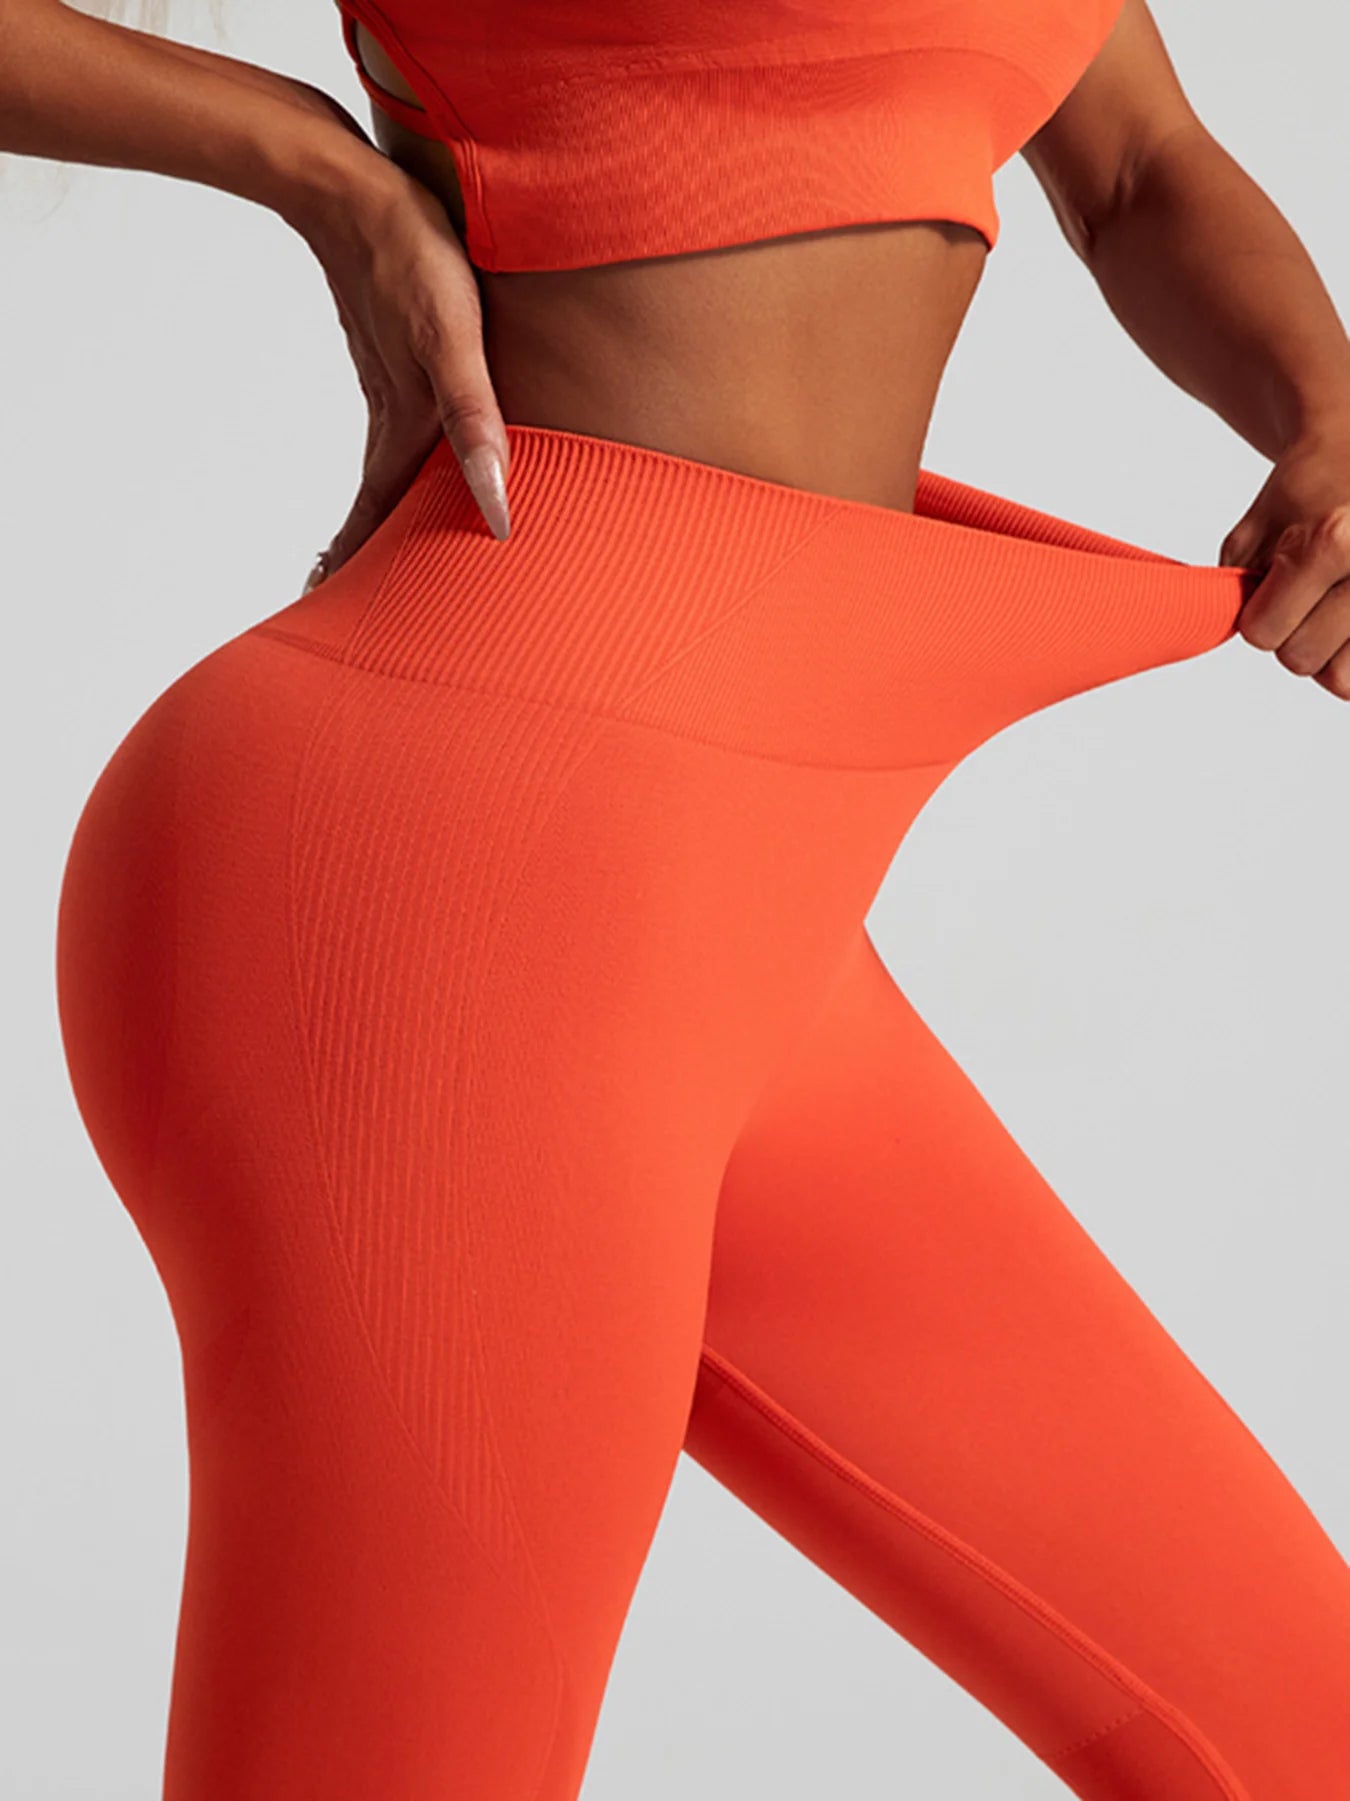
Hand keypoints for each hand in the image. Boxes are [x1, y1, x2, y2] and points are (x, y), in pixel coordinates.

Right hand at [296, 145, 511, 589]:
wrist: (346, 185)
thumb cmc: (409, 257)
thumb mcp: (453, 341)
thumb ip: (475, 423)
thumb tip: (499, 509)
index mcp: (406, 426)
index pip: (378, 519)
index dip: (363, 569)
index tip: (338, 612)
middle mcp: (394, 413)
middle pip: (380, 504)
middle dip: (370, 557)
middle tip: (354, 601)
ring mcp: (390, 382)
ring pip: (388, 467)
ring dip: (381, 512)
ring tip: (382, 550)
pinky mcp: (394, 350)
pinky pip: (398, 425)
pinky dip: (395, 464)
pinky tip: (413, 453)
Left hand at [1218, 421, 1349, 699]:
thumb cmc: (1309, 492)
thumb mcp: (1254, 532)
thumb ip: (1232, 588)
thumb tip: (1219, 632)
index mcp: (1334, 542)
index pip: (1263, 634)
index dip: (1257, 616)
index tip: (1272, 585)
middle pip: (1301, 660)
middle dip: (1292, 632)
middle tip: (1306, 592)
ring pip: (1340, 679)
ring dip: (1327, 651)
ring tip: (1331, 605)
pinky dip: (1349, 653)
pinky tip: (1346, 618)